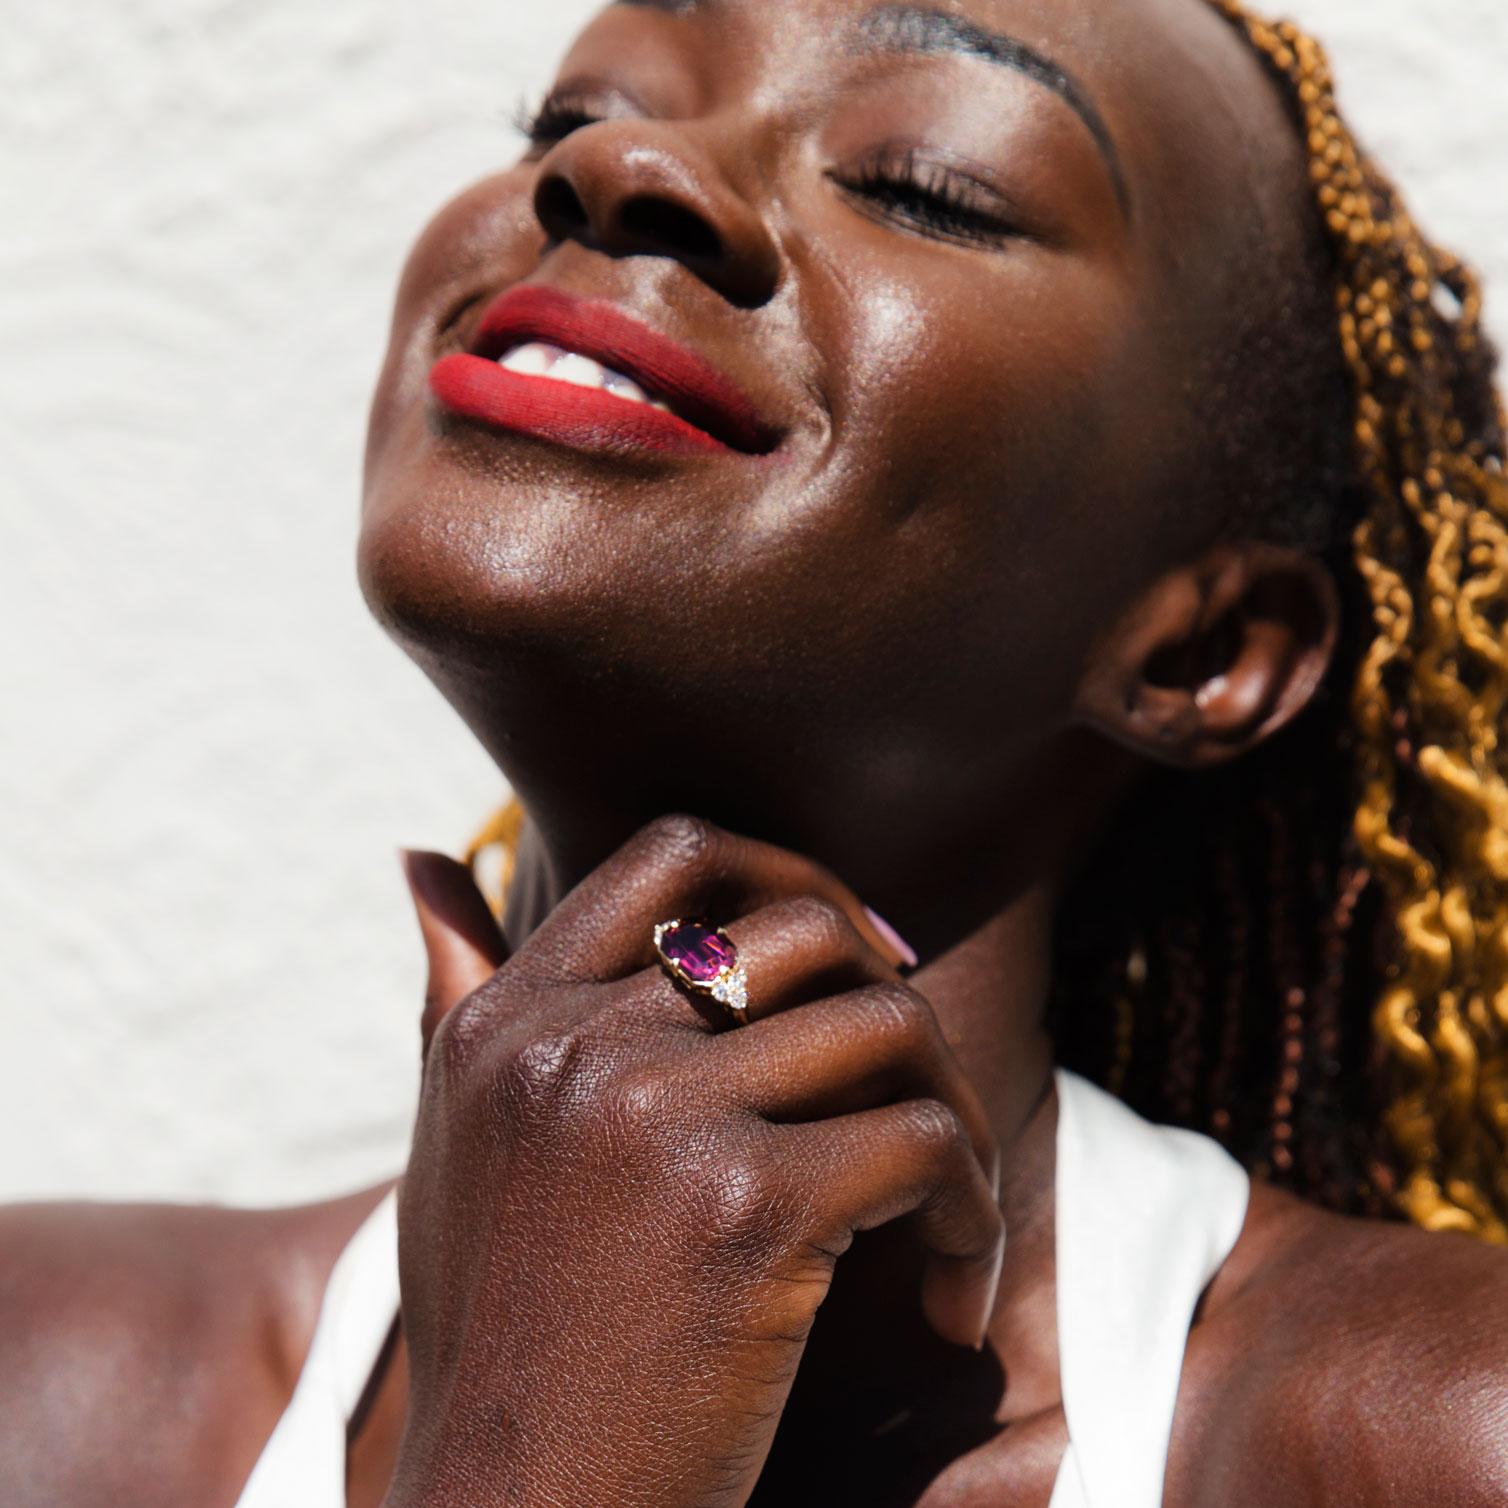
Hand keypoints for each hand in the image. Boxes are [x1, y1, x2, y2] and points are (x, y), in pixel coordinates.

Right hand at [386, 816, 1002, 1507]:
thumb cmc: (499, 1335)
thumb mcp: (451, 1143)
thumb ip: (453, 997)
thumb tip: (423, 853)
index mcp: (509, 1022)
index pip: (676, 852)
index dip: (788, 875)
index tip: (855, 953)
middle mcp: (572, 1048)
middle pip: (806, 930)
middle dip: (891, 991)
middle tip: (919, 1082)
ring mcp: (656, 1120)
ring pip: (885, 1026)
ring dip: (950, 1107)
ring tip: (946, 1202)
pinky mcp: (746, 1209)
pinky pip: (925, 1141)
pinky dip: (972, 1207)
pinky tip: (954, 1283)